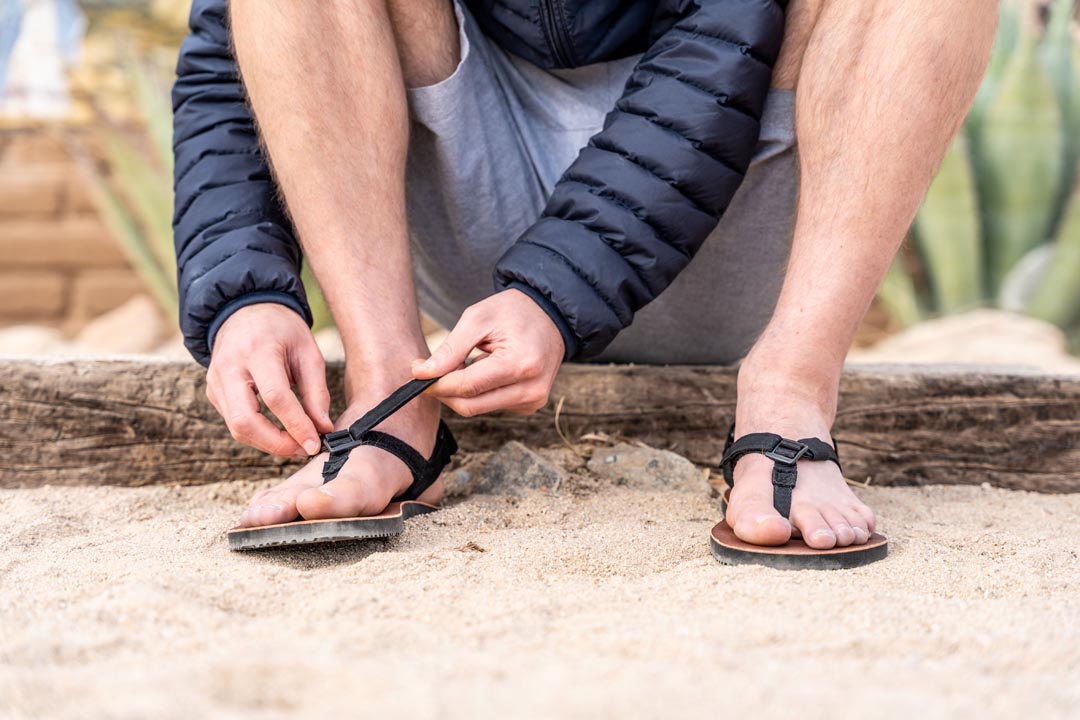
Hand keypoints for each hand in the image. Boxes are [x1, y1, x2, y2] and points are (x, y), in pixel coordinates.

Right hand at [206, 303, 332, 456]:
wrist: (245, 311)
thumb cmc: (282, 330)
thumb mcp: (308, 352)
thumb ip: (316, 391)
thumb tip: (323, 429)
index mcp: (257, 350)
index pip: (275, 396)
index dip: (296, 425)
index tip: (315, 444)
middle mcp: (229, 367)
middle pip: (244, 420)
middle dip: (276, 443)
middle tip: (304, 449)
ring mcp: (216, 381)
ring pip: (237, 428)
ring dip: (268, 443)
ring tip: (296, 443)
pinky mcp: (214, 392)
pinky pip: (234, 423)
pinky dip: (258, 434)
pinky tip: (280, 433)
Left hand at [411, 289, 564, 415]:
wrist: (550, 315)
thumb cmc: (514, 311)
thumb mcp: (478, 318)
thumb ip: (450, 349)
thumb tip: (422, 373)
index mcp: (520, 364)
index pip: (467, 386)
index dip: (437, 382)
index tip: (418, 372)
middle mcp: (531, 389)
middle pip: (470, 405)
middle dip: (446, 390)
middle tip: (435, 369)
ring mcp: (533, 400)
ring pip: (478, 408)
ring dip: (463, 389)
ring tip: (469, 360)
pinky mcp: (530, 405)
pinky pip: (491, 405)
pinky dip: (479, 391)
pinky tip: (486, 369)